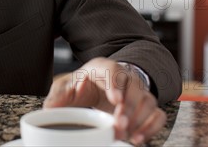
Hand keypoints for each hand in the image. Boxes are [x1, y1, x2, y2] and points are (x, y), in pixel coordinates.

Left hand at [43, 57, 165, 144]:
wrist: (96, 85)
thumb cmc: (82, 84)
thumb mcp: (66, 85)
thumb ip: (58, 95)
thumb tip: (50, 108)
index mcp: (104, 68)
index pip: (114, 70)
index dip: (116, 84)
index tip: (115, 99)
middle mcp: (126, 77)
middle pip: (135, 88)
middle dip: (129, 107)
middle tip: (119, 123)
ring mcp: (138, 92)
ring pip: (149, 102)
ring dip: (140, 119)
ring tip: (126, 134)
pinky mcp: (145, 107)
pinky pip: (158, 115)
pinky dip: (152, 127)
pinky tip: (138, 138)